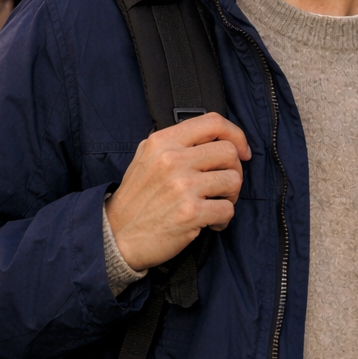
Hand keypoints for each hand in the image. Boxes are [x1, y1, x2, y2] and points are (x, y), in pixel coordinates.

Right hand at [105, 113, 250, 272]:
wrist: (117, 236)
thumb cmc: (136, 199)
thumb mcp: (146, 158)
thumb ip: (175, 143)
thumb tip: (213, 137)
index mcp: (163, 142)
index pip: (213, 122)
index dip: (236, 134)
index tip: (241, 150)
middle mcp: (173, 159)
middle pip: (228, 151)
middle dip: (234, 170)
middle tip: (224, 185)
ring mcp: (182, 186)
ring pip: (233, 180)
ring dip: (231, 195)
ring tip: (216, 204)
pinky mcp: (191, 213)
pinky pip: (227, 209)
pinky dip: (223, 218)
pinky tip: (210, 222)